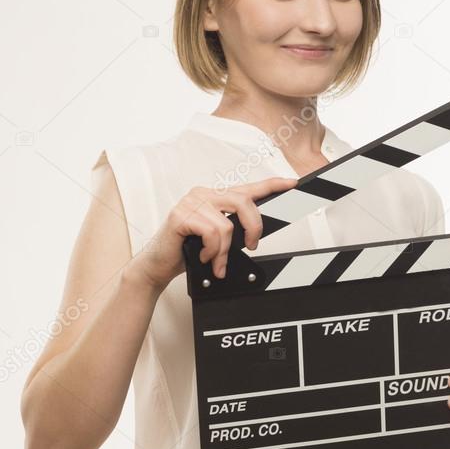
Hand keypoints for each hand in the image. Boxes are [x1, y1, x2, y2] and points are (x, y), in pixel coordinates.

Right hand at [128, 177, 298, 291]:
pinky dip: (211, 251)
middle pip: (244, 202)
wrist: (159, 265)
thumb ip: (233, 230)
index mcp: (215, 197)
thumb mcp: (216, 239)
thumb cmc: (187, 250)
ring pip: (227, 225)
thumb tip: (254, 233)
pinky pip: (211, 233)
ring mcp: (191, 202)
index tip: (291, 183)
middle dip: (253, 228)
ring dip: (223, 251)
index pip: (247, 188)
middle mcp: (204, 194)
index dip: (272, 184)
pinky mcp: (181, 215)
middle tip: (251, 246)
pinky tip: (202, 255)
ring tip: (214, 260)